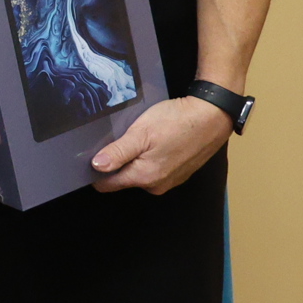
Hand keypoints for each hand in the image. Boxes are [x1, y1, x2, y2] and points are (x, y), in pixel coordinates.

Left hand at [91, 97, 231, 193]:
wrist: (212, 117)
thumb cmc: (176, 122)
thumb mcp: (141, 133)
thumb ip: (118, 152)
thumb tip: (96, 167)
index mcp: (144, 177)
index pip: (107, 184)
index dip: (96, 171)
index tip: (90, 154)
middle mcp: (156, 185)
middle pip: (123, 178)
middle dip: (116, 162)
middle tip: (117, 138)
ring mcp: (169, 180)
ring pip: (139, 173)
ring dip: (134, 159)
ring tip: (137, 137)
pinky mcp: (179, 173)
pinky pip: (155, 169)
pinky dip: (150, 157)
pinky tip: (154, 140)